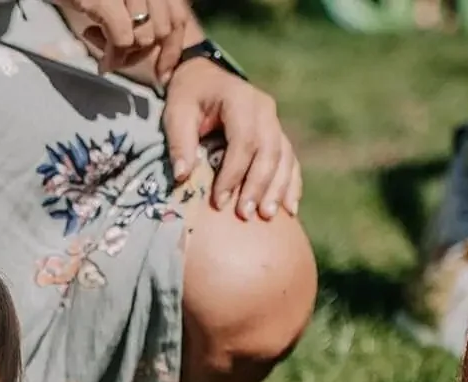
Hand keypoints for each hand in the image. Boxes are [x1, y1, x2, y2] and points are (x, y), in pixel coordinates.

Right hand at [55, 0, 196, 80]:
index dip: (173, 49)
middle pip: (162, 32)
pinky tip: (103, 64)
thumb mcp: (118, 2)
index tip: (162, 73)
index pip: (177, 18)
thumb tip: (152, 49)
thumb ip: (141, 15)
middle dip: (142, 55)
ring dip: (125, 57)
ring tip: (106, 55)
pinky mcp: (105, 0)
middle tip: (120, 59)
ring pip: (144, 39)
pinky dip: (113, 58)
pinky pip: (121, 39)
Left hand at [164, 58, 300, 220]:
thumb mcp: (176, 113)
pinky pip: (290, 160)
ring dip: (278, 189)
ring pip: (284, 157)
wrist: (203, 78)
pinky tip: (289, 209)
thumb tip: (182, 176)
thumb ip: (180, 142)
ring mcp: (274, 121)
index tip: (220, 201)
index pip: (243, 140)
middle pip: (269, 151)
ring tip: (268, 216)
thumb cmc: (188, 97)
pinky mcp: (277, 134)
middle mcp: (264, 109)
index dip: (233, 173)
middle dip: (259, 185)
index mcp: (240, 99)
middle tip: (246, 215)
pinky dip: (291, 184)